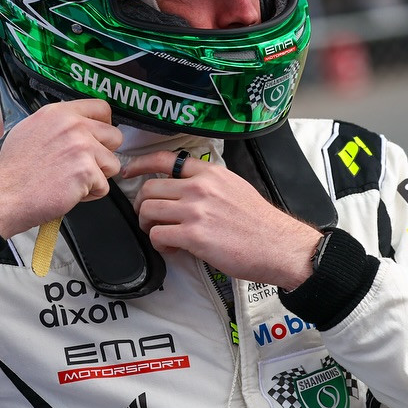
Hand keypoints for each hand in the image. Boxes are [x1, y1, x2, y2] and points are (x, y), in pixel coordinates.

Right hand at [0, 99, 122, 237]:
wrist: (5, 195)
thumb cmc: (14, 170)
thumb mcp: (30, 129)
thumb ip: (57, 123)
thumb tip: (76, 124)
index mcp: (59, 113)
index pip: (101, 108)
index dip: (104, 125)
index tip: (98, 138)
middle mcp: (73, 126)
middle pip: (114, 136)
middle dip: (103, 154)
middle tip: (82, 166)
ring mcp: (82, 147)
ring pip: (112, 163)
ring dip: (97, 177)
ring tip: (72, 181)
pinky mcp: (87, 171)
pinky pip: (105, 186)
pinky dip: (90, 195)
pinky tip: (70, 193)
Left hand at [120, 150, 318, 288]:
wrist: (278, 245)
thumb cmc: (259, 223)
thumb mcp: (236, 187)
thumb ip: (209, 184)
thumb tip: (185, 189)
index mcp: (210, 173)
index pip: (165, 159)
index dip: (139, 164)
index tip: (129, 172)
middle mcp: (200, 187)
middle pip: (149, 188)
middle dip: (142, 206)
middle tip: (150, 219)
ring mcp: (196, 211)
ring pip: (148, 211)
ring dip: (148, 225)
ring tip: (161, 235)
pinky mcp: (194, 236)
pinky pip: (158, 235)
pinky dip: (159, 244)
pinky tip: (173, 248)